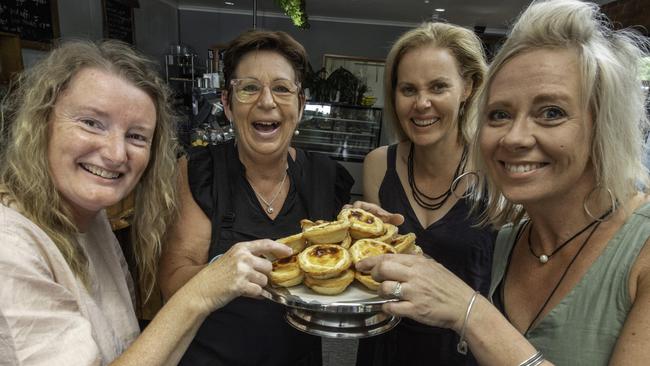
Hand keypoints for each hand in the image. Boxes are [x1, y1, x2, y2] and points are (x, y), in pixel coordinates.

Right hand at [185, 239, 291, 313]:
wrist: (200, 291)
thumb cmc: (215, 277)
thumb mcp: (231, 260)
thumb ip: (249, 259)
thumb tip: (269, 265)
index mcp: (240, 248)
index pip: (265, 244)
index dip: (279, 248)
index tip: (289, 252)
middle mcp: (242, 257)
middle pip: (268, 266)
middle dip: (263, 275)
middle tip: (252, 280)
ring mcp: (242, 271)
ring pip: (264, 280)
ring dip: (258, 286)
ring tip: (245, 287)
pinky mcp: (240, 285)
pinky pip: (259, 292)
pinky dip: (256, 295)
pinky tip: (246, 294)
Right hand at [345, 201, 404, 225]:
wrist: (378, 230)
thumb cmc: (382, 220)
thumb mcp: (387, 219)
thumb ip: (393, 218)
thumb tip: (401, 218)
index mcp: (365, 207)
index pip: (358, 204)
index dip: (356, 207)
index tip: (357, 212)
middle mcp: (357, 212)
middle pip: (347, 210)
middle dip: (347, 215)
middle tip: (348, 222)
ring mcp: (351, 220)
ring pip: (343, 218)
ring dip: (345, 223)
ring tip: (346, 230)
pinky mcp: (349, 228)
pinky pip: (343, 227)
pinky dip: (343, 230)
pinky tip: (345, 236)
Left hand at [356, 254, 474, 331]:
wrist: (464, 306)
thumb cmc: (450, 286)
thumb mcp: (434, 266)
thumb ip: (416, 261)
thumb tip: (400, 258)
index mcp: (419, 263)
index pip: (389, 257)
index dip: (371, 261)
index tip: (361, 264)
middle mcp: (415, 276)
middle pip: (383, 269)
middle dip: (374, 273)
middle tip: (374, 278)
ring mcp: (414, 293)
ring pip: (384, 288)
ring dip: (380, 291)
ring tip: (385, 293)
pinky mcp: (415, 309)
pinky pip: (391, 307)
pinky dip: (386, 307)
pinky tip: (390, 306)